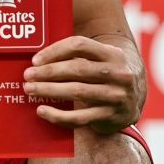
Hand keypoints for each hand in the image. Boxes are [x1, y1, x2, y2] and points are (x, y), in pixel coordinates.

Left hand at [22, 35, 143, 131]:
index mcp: (114, 54)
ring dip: (49, 90)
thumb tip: (38, 59)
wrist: (135, 101)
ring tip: (30, 90)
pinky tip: (42, 111)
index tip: (36, 60)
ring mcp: (116, 96)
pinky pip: (79, 118)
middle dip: (49, 72)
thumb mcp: (103, 59)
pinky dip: (58, 115)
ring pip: (77, 92)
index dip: (55, 51)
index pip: (80, 45)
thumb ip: (79, 56)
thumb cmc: (107, 75)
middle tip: (27, 75)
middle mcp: (119, 74)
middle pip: (77, 69)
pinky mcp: (110, 117)